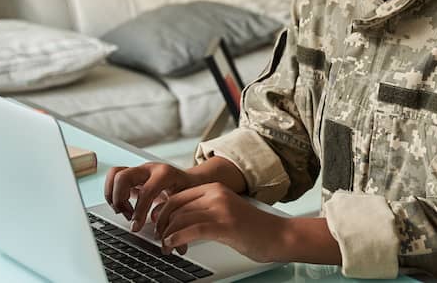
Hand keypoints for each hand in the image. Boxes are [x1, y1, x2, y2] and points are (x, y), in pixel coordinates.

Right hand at [105, 162, 196, 232]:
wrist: (191, 181)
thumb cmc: (188, 191)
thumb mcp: (185, 203)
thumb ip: (175, 218)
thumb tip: (165, 236)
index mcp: (165, 174)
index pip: (146, 191)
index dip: (139, 211)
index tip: (135, 226)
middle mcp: (149, 169)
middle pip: (123, 177)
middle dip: (120, 200)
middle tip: (127, 216)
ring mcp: (139, 170)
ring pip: (114, 175)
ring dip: (112, 195)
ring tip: (122, 211)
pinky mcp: (133, 175)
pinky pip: (113, 178)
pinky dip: (112, 193)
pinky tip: (122, 206)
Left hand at [152, 182, 291, 262]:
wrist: (279, 236)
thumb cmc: (254, 229)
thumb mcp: (225, 212)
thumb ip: (204, 211)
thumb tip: (177, 221)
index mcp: (215, 188)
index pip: (178, 196)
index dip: (162, 212)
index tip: (157, 225)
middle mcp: (216, 194)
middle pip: (175, 206)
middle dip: (162, 225)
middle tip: (159, 238)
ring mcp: (221, 209)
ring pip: (180, 219)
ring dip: (167, 236)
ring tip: (166, 247)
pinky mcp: (225, 225)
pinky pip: (191, 230)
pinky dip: (176, 240)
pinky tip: (173, 247)